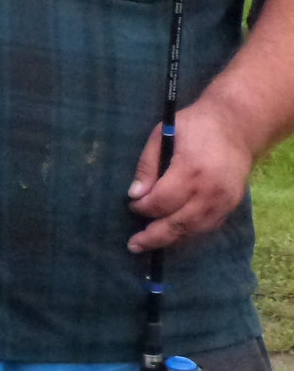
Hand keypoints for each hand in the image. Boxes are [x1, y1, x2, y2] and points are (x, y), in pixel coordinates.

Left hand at [128, 98, 255, 253]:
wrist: (237, 126)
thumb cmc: (195, 126)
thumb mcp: (162, 134)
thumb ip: (147, 165)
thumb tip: (134, 194)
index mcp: (191, 170)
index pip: (162, 201)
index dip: (143, 207)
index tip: (132, 204)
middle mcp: (210, 190)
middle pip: (179, 223)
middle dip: (153, 236)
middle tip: (134, 245)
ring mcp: (224, 201)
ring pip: (194, 230)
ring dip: (171, 239)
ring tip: (149, 244)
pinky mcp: (232, 205)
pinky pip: (208, 226)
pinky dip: (189, 233)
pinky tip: (173, 235)